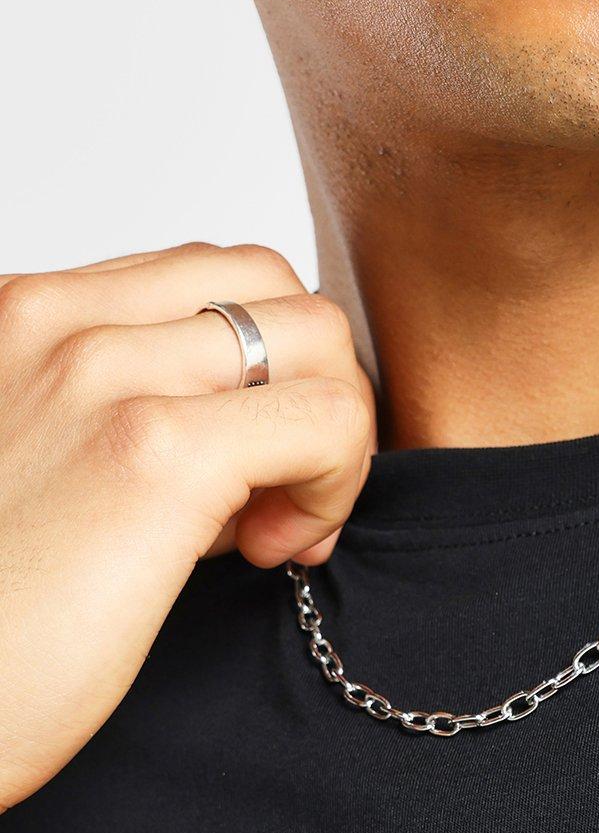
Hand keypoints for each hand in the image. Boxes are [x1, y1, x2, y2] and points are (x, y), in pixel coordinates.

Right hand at [0, 241, 376, 810]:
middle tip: (280, 499)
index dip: (262, 370)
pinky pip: (328, 416)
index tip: (243, 474)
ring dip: (333, 436)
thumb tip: (255, 449)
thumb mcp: (50, 474)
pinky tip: (269, 554)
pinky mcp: (157, 451)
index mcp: (24, 319)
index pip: (209, 279)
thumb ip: (138, 427)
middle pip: (276, 285)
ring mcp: (106, 375)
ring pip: (317, 336)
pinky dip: (334, 485)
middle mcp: (57, 324)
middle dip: (315, 386)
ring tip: (272, 530)